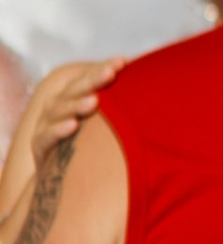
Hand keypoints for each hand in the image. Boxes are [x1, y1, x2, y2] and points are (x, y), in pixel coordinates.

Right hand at [0, 59, 119, 243]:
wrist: (62, 181)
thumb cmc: (92, 147)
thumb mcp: (108, 127)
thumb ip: (125, 110)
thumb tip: (161, 87)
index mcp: (74, 97)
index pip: (89, 78)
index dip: (103, 69)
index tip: (123, 62)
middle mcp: (58, 107)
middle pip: (75, 89)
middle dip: (93, 80)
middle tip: (111, 73)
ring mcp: (46, 125)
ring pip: (59, 110)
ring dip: (77, 104)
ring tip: (94, 101)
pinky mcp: (40, 148)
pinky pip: (46, 137)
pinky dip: (58, 131)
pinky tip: (72, 126)